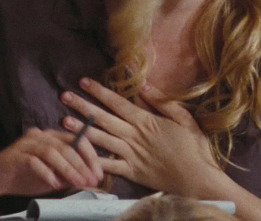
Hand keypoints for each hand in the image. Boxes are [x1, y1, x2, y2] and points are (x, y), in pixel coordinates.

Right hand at [0, 126, 102, 197]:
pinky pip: (34, 161)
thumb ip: (67, 175)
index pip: (77, 140)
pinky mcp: (15, 155)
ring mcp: (26, 144)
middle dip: (82, 165)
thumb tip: (88, 178)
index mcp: (51, 137)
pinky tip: (53, 184)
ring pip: (52, 152)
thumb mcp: (51, 177)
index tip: (98, 173)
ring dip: (67, 169)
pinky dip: (47, 173)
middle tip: (90, 180)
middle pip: (67, 146)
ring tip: (77, 183)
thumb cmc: (22, 176)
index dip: (90, 156)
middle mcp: (40, 136)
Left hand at [60, 78, 225, 196]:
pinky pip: (108, 166)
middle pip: (104, 118)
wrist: (197, 179)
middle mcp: (134, 136)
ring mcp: (131, 155)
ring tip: (63, 122)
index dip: (100, 91)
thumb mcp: (184, 118)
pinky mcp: (131, 171)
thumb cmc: (194, 147)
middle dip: (83, 106)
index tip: (84, 81)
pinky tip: (77, 155)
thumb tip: (143, 86)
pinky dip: (92, 161)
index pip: (118, 102)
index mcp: (146, 121)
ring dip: (81, 130)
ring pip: (101, 140)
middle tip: (64, 96)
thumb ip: (162, 102)